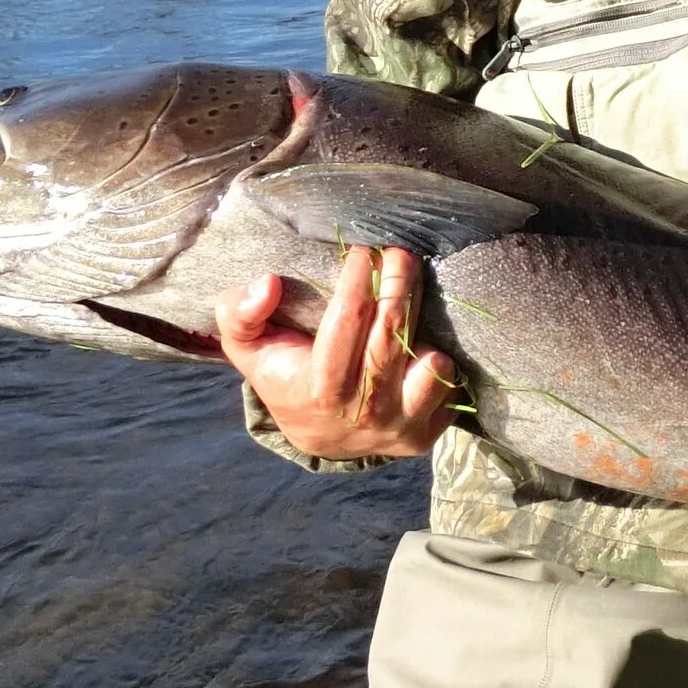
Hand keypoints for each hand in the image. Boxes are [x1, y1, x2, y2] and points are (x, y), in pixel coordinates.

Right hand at [218, 243, 459, 461]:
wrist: (319, 438)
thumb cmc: (284, 377)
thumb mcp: (248, 348)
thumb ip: (240, 314)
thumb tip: (267, 284)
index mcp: (321, 389)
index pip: (348, 320)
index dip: (359, 278)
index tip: (363, 250)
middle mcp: (365, 411)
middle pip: (393, 333)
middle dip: (399, 281)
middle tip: (399, 251)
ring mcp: (400, 425)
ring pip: (431, 363)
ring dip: (425, 320)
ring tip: (411, 290)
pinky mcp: (426, 433)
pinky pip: (448, 386)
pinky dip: (438, 358)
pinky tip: (420, 338)